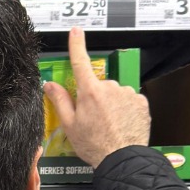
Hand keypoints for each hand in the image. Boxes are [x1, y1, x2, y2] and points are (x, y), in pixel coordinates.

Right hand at [42, 28, 150, 167]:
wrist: (122, 158)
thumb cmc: (95, 145)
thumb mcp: (70, 125)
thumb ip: (60, 101)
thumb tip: (49, 85)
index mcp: (90, 92)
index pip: (80, 61)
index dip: (77, 45)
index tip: (76, 32)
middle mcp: (110, 87)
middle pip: (98, 85)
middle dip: (94, 97)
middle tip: (93, 119)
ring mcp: (127, 93)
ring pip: (114, 93)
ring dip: (111, 104)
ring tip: (108, 125)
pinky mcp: (140, 101)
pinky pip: (128, 100)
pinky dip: (124, 109)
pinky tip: (121, 124)